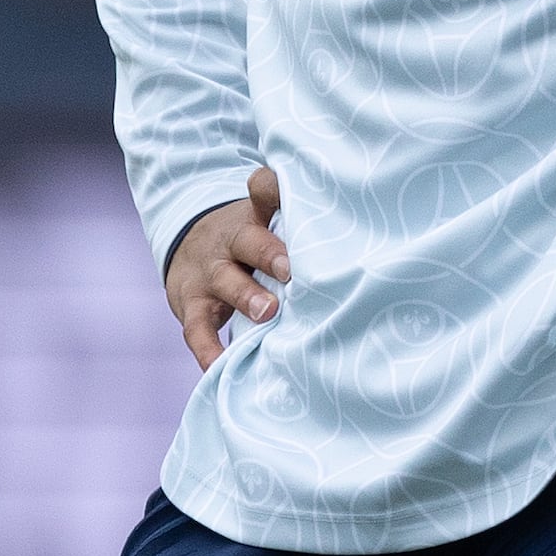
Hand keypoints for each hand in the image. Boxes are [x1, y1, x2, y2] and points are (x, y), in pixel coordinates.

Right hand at [164, 165, 288, 367]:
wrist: (188, 247)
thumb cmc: (249, 242)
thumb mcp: (266, 223)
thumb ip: (299, 231)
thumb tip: (366, 247)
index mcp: (255, 217)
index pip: (264, 192)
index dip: (275, 190)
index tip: (299, 194)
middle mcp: (230, 241)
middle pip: (247, 240)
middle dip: (269, 254)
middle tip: (291, 270)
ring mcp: (208, 272)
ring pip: (224, 282)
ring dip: (245, 296)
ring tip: (267, 313)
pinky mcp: (190, 304)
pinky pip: (197, 328)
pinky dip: (208, 349)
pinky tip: (221, 366)